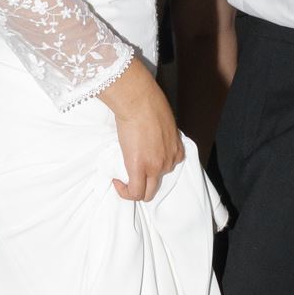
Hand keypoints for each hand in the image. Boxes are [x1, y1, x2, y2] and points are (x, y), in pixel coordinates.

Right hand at [100, 59, 184, 201]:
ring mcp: (155, 167)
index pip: (169, 166)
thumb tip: (148, 132)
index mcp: (176, 148)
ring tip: (122, 178)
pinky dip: (125, 192)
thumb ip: (159, 132)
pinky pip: (134, 193)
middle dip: (144, 181)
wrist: (139, 101)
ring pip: (147, 192)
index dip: (154, 166)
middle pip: (158, 182)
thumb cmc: (149, 102)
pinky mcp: (139, 169)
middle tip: (130, 171)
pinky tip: (117, 181)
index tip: (142, 159)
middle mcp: (168, 161)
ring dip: (134, 188)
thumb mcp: (163, 120)